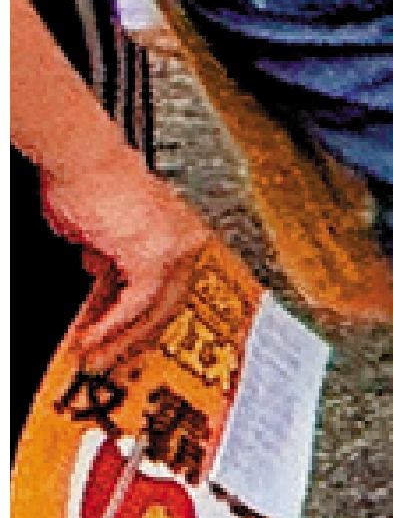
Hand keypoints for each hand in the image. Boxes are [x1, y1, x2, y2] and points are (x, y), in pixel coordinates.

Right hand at [41, 142, 229, 376]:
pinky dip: (110, 325)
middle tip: (110, 360)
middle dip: (136, 338)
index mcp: (181, 232)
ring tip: (95, 359)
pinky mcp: (152, 257)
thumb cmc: (87, 179)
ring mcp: (174, 250)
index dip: (142, 317)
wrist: (81, 157)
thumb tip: (100, 272)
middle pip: (170, 305)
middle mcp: (186, 240)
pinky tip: (91, 339)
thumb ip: (105, 253)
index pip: (169, 287)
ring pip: (155, 311)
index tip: (123, 338)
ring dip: (121, 339)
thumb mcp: (98, 227)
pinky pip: (134, 305)